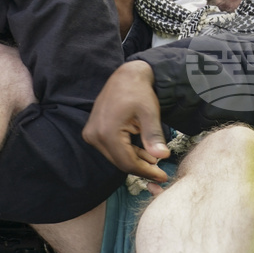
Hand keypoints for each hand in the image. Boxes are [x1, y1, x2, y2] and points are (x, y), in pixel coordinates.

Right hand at [83, 61, 169, 182]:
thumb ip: (154, 136)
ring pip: (116, 157)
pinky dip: (128, 152)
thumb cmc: (139, 91)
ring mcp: (91, 134)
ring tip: (155, 160)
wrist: (126, 76)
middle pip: (120, 162)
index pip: (127, 162)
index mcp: (106, 132)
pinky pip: (112, 149)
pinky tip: (144, 152)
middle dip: (142, 168)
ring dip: (135, 160)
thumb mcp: (150, 113)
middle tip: (161, 172)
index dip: (146, 171)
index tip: (162, 176)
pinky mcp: (94, 132)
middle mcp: (94, 135)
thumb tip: (162, 157)